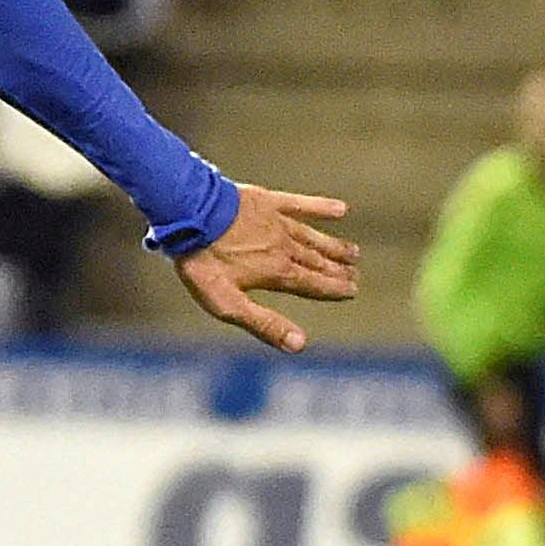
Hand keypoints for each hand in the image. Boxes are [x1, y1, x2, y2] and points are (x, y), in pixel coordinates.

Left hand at [172, 182, 358, 352]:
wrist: (189, 213)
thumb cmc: (204, 262)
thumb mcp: (229, 304)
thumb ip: (265, 324)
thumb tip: (300, 345)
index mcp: (277, 273)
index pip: (314, 285)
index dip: (334, 290)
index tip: (352, 291)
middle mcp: (285, 247)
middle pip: (317, 262)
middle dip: (337, 271)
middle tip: (355, 276)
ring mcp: (277, 222)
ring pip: (313, 237)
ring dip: (333, 246)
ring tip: (352, 251)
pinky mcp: (267, 200)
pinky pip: (301, 204)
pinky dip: (321, 207)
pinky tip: (340, 209)